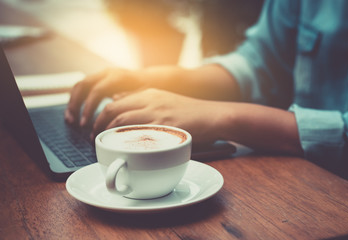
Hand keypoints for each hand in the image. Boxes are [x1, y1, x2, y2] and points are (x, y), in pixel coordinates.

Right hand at [65, 68, 141, 126]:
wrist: (149, 79)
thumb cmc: (146, 90)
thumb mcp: (141, 96)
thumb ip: (128, 101)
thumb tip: (115, 111)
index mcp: (117, 76)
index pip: (97, 90)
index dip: (89, 107)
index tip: (86, 123)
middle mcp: (107, 73)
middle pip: (83, 85)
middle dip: (76, 105)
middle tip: (73, 122)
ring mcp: (101, 75)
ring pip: (80, 86)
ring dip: (73, 103)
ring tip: (70, 120)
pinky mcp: (98, 79)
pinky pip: (83, 88)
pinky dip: (77, 100)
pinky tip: (75, 114)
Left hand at [91, 88, 221, 143]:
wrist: (213, 115)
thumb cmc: (189, 111)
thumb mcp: (163, 99)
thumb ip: (141, 100)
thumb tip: (117, 99)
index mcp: (148, 94)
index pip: (115, 102)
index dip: (100, 117)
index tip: (96, 128)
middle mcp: (150, 100)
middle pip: (114, 109)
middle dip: (98, 125)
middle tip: (95, 138)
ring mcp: (158, 113)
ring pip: (122, 120)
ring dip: (108, 133)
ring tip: (105, 144)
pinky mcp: (166, 127)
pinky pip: (140, 134)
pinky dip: (127, 142)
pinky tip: (124, 150)